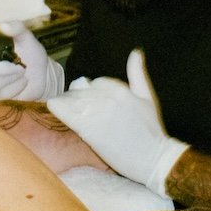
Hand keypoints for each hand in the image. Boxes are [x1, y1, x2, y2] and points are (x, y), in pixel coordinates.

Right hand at [0, 21, 63, 101]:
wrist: (44, 75)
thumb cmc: (31, 54)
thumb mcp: (26, 37)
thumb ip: (16, 27)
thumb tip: (2, 26)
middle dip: (1, 68)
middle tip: (17, 64)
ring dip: (12, 77)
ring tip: (22, 71)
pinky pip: (3, 95)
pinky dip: (16, 86)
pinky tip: (23, 81)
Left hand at [47, 50, 186, 196]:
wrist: (153, 159)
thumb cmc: (151, 130)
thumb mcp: (147, 96)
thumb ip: (138, 73)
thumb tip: (135, 51)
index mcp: (119, 88)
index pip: (95, 82)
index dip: (93, 93)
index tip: (95, 106)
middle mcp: (106, 97)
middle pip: (80, 89)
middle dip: (79, 99)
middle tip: (83, 113)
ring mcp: (96, 113)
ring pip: (70, 99)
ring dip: (69, 106)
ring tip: (73, 116)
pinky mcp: (87, 129)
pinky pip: (64, 112)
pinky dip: (58, 109)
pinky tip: (57, 110)